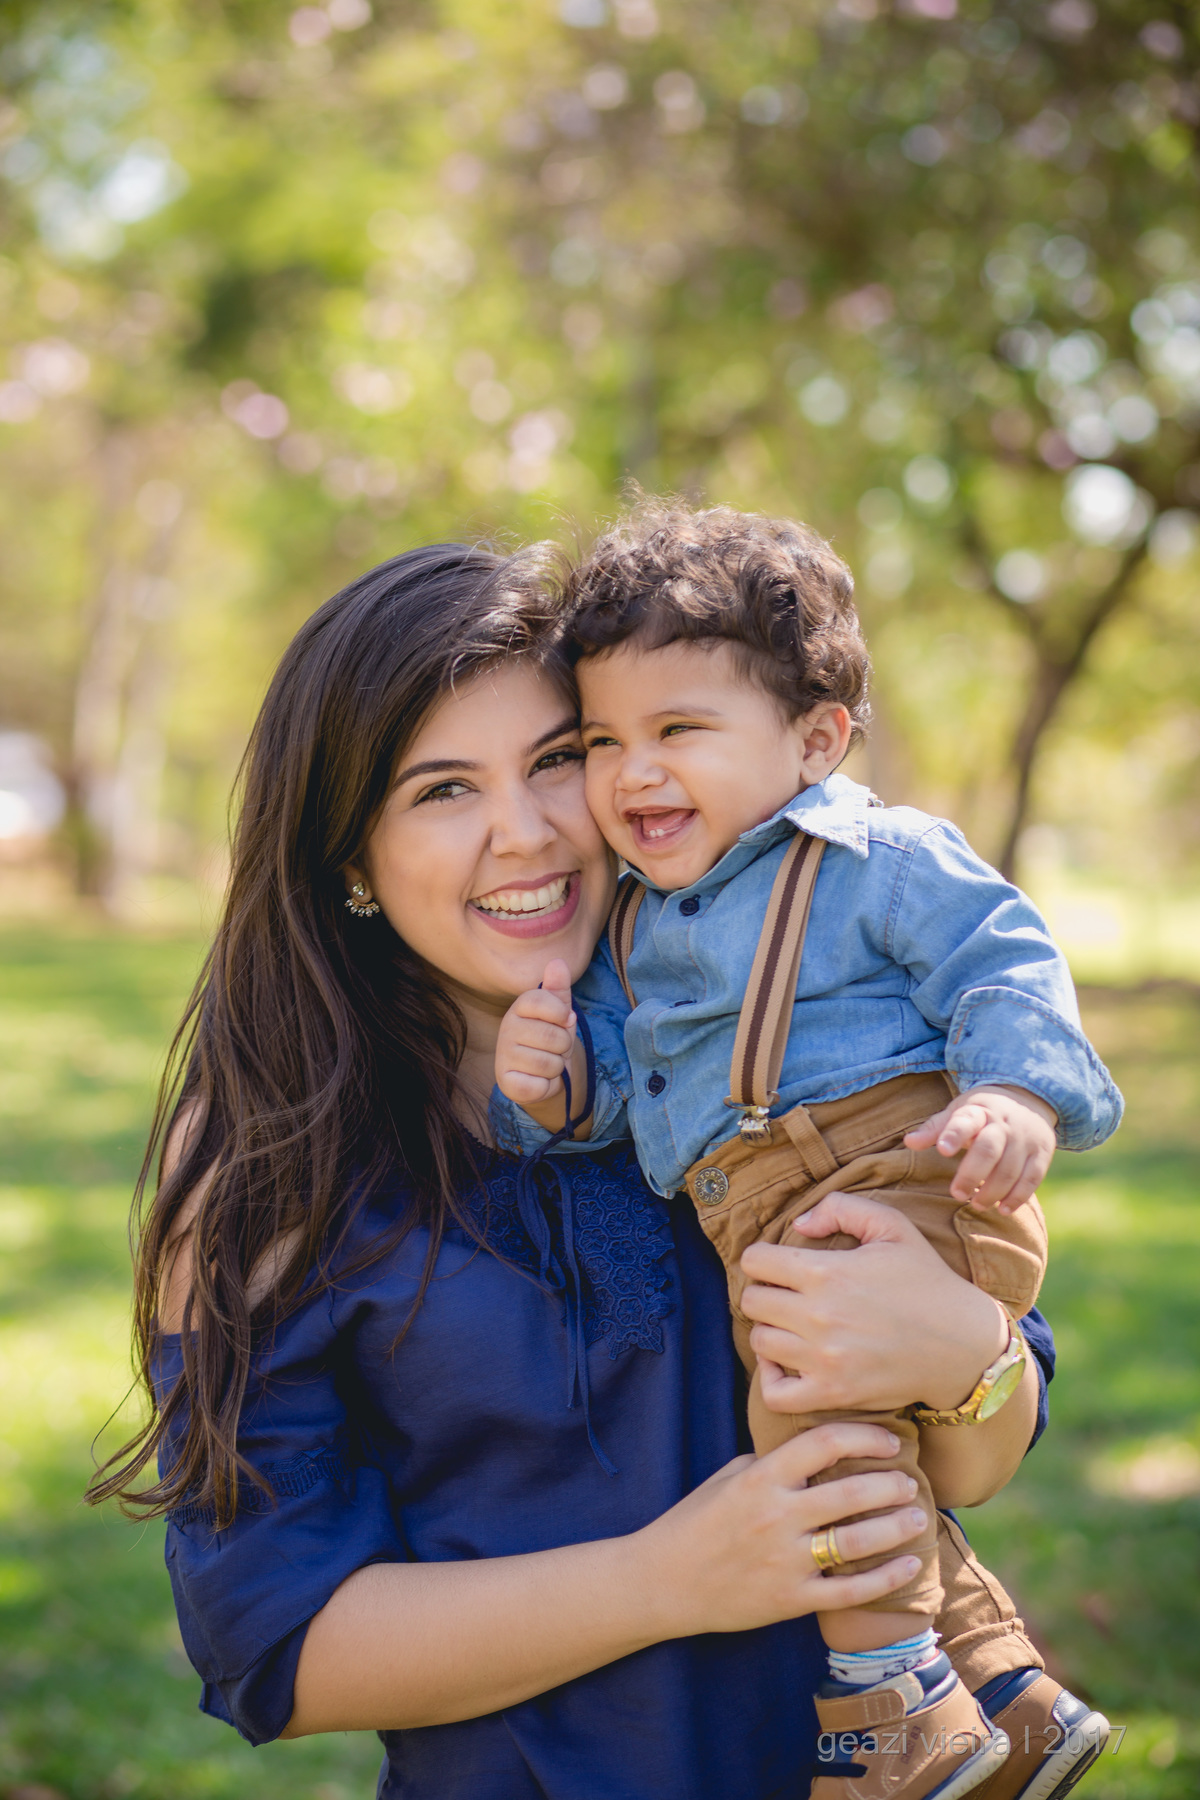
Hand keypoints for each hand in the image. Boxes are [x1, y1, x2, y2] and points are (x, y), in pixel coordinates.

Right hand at [495, 959, 576, 1109]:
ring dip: (557, 1067)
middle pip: (553, 1036)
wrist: (544, 1076)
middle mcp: (506, 1030)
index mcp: (519, 1008)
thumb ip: (558, 988)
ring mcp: (503, 1057)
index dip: (561, 1013)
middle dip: (564, 1046)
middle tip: (556, 1048)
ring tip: (548, 1064)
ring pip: (549, 1063)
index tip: (567, 1020)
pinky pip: (539, 1085)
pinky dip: (546, 1085)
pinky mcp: (506, 1083)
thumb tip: (558, 961)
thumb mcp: (560, 1013)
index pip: (541, 1001)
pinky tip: (539, 1080)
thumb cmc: (551, 1039)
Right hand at [633, 1422, 925, 1637]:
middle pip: (850, 1491)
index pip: (823, 1443)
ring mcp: (785, 1561)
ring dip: (895, 1527)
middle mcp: (776, 1516)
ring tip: (916, 1517)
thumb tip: (816, 1450)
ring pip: (857, 1541)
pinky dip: (885, 1579)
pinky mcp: (790, 1599)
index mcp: (761, 1477)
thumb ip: (772, 1462)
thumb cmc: (696, 1522)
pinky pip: (849, 1591)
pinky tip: (907, 1565)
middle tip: (910, 1483)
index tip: (889, 1441)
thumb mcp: (728, 1477)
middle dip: (890, 1484)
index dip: (864, 1437)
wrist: (663, 1581)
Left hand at [743, 1193, 1008, 1415]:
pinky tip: (788, 1364)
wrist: (964, 1344)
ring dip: (772, 1331)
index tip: (780, 1265)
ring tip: (792, 1326)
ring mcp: (823, 1359)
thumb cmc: (927, 1282)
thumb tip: (799, 1224)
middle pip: (751, 1302)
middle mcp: (818, 1316)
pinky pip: (774, 1393)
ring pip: (759, 1343)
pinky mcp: (832, 1394)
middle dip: (766, 1293)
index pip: (754, 1261)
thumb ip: (840, 1208)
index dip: (764, 1258)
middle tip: (788, 1296)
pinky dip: (772, 1379)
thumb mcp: (892, 1227)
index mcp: (826, 1271)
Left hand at [904, 1083, 1056, 1213]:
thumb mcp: (958, 1111)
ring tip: (976, 1205)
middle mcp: (1004, 1123)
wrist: (1028, 1097)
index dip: (954, 1134)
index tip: (943, 1150)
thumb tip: (909, 1142)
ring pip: (1010, 1169)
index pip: (965, 1121)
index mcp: (979, 1111)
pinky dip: (1018, 1196)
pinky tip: (1003, 1209)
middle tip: (957, 1193)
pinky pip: (1032, 1178)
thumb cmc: (982, 1112)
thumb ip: (935, 1128)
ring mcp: (1026, 1139)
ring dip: (993, 1191)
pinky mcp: (1042, 1153)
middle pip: (988, 1150)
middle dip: (971, 1174)